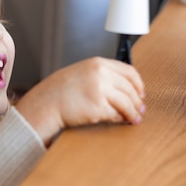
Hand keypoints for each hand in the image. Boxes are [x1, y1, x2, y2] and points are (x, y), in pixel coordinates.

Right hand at [14, 57, 145, 145]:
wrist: (44, 104)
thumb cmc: (58, 91)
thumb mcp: (80, 73)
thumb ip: (100, 74)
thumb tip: (122, 86)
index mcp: (97, 63)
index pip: (129, 71)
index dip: (138, 84)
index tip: (140, 92)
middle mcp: (101, 74)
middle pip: (130, 88)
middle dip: (137, 101)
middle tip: (140, 109)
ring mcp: (100, 90)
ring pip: (127, 102)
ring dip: (133, 112)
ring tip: (134, 119)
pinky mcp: (98, 107)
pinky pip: (116, 114)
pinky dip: (120, 119)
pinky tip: (120, 121)